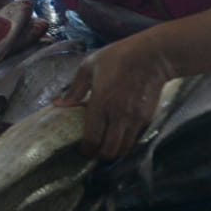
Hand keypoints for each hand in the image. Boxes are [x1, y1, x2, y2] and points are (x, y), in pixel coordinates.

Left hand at [55, 35, 173, 159]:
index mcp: (100, 103)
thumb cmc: (117, 57)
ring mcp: (134, 118)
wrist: (152, 56)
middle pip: (109, 150)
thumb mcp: (88, 67)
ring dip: (114, 151)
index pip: (92, 138)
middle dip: (100, 155)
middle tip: (94, 150)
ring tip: (107, 145)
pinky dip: (127, 143)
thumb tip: (58, 105)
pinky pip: (135, 139)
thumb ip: (74, 89)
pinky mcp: (147, 118)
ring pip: (124, 149)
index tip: (82, 150)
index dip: (86, 150)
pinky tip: (120, 136)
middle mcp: (118, 115)